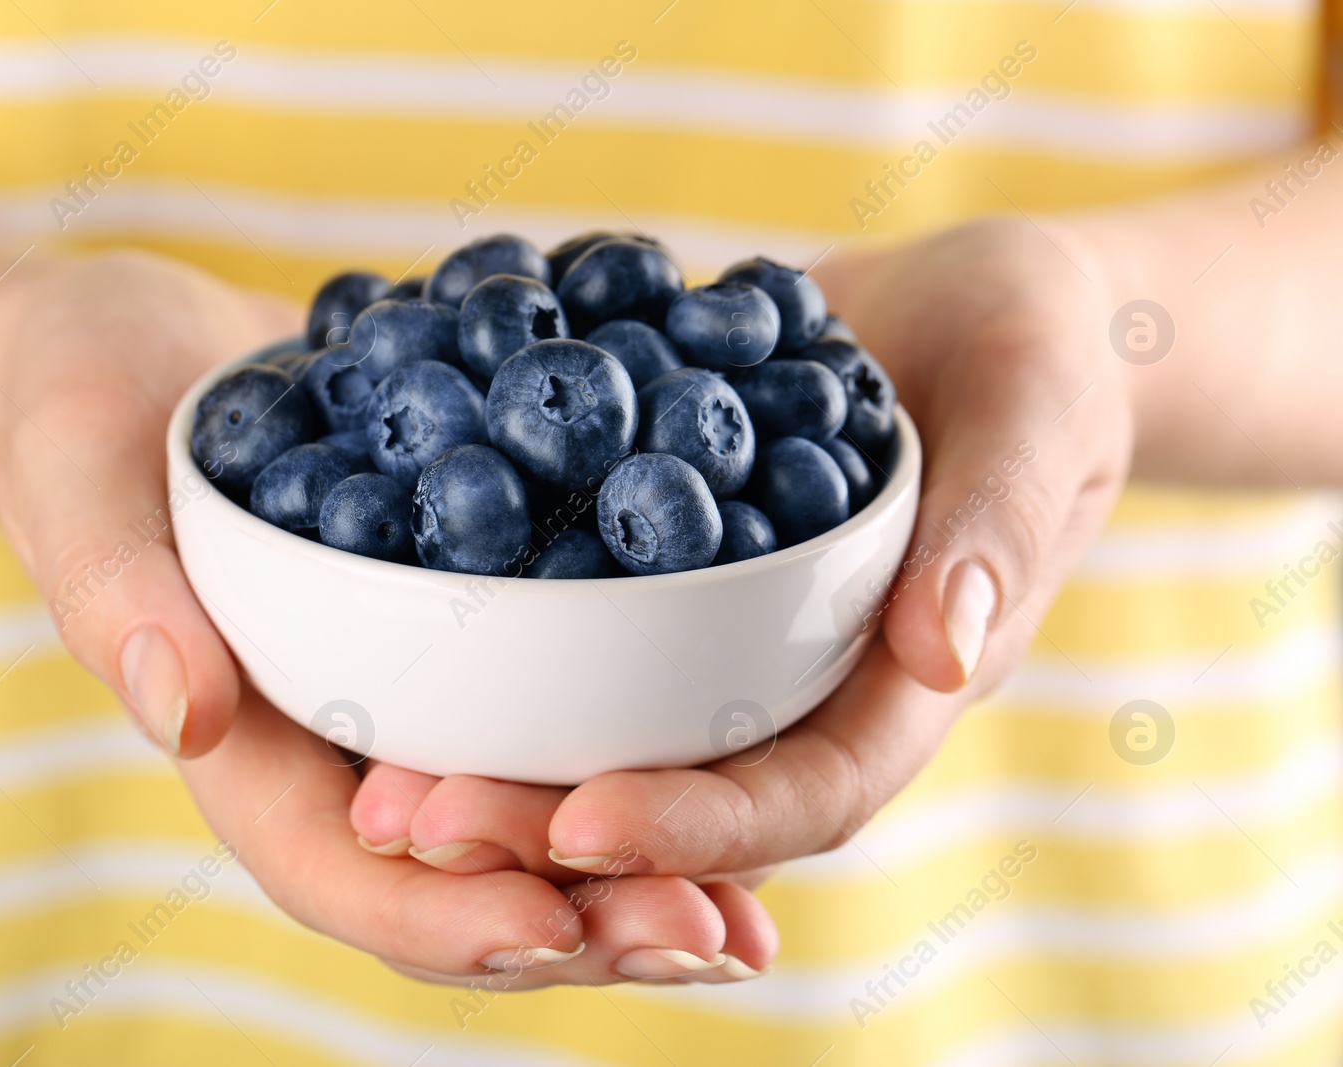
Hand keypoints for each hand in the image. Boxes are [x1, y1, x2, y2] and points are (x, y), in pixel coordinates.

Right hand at [0, 249, 770, 984]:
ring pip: (522, 838)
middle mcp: (333, 756)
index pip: (334, 872)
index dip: (441, 912)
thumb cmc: (82, 407)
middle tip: (710, 932)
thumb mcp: (74, 472)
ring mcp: (403, 715)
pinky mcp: (461, 656)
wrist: (143, 355)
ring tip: (749, 913)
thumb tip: (178, 711)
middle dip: (580, 926)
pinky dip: (643, 774)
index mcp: (239, 747)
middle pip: (455, 886)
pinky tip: (741, 777)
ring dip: (634, 882)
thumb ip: (112, 590)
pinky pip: (551, 734)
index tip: (552, 924)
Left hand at [350, 216, 1131, 890]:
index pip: (805, 792)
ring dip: (501, 762)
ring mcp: (734, 639)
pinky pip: (587, 628)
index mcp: (901, 687)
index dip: (698, 824)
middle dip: (550, 824)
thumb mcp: (1044, 409)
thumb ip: (1005, 522)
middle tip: (412, 821)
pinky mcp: (676, 575)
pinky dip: (502, 649)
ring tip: (373, 772)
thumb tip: (946, 647)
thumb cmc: (1043, 355)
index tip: (584, 822)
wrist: (976, 308)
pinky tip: (394, 631)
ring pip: (614, 731)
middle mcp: (804, 686)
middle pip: (681, 789)